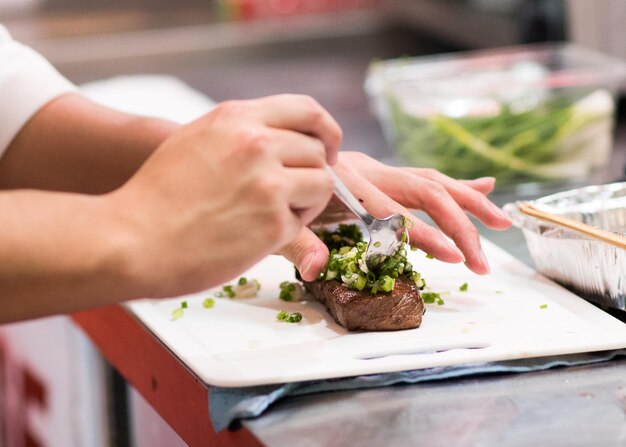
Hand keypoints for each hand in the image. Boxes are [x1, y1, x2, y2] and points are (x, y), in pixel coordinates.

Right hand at [109, 95, 341, 296]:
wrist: (132, 240)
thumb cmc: (157, 196)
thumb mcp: (195, 140)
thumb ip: (240, 133)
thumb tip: (278, 137)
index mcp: (237, 118)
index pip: (308, 110)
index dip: (326, 131)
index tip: (326, 149)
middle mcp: (256, 144)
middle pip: (318, 151)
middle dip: (311, 173)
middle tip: (291, 193)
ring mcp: (268, 184)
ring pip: (322, 185)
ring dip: (306, 202)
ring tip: (274, 214)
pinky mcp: (273, 224)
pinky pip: (303, 222)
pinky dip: (288, 230)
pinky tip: (256, 234)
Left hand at [279, 151, 511, 279]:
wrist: (267, 159)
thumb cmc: (270, 194)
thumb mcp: (277, 223)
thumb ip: (296, 243)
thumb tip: (314, 269)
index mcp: (347, 183)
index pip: (396, 213)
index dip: (426, 236)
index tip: (455, 259)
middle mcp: (369, 172)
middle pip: (427, 192)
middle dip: (460, 224)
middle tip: (483, 258)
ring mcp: (377, 170)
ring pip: (433, 181)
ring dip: (470, 202)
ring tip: (501, 220)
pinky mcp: (380, 173)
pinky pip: (423, 178)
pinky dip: (455, 184)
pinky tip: (482, 187)